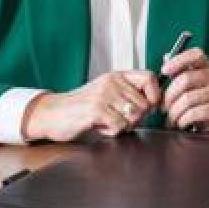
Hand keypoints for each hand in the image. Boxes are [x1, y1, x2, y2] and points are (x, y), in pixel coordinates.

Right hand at [21, 70, 161, 141]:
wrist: (52, 113)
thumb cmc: (82, 107)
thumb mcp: (107, 93)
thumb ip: (128, 94)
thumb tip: (156, 103)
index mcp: (117, 76)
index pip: (150, 77)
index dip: (155, 95)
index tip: (151, 107)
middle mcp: (112, 82)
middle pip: (145, 103)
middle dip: (137, 118)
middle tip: (120, 119)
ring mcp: (104, 95)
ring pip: (135, 116)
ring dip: (124, 125)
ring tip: (109, 122)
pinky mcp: (96, 110)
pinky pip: (120, 125)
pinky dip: (112, 131)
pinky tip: (100, 126)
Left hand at [160, 47, 208, 135]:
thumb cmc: (205, 104)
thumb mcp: (196, 88)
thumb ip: (182, 78)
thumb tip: (162, 71)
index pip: (196, 55)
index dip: (178, 60)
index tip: (164, 70)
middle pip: (186, 79)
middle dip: (169, 96)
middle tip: (163, 107)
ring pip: (187, 99)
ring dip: (174, 112)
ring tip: (172, 119)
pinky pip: (194, 113)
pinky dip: (182, 120)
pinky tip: (182, 124)